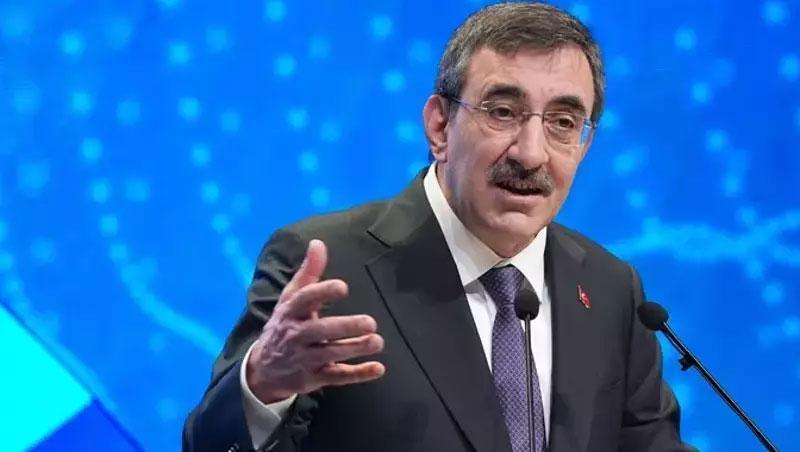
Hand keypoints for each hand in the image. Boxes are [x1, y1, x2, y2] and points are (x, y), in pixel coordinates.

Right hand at [246, 239, 384, 403]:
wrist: (262, 371)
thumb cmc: (285, 325)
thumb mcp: (291, 299)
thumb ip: (308, 273)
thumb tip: (318, 243)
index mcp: (290, 312)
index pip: (304, 300)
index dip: (322, 293)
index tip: (343, 287)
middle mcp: (296, 335)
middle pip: (321, 331)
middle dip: (345, 327)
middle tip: (370, 322)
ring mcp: (305, 359)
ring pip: (331, 354)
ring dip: (355, 348)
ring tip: (378, 341)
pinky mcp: (315, 378)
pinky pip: (337, 377)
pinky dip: (358, 374)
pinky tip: (378, 368)